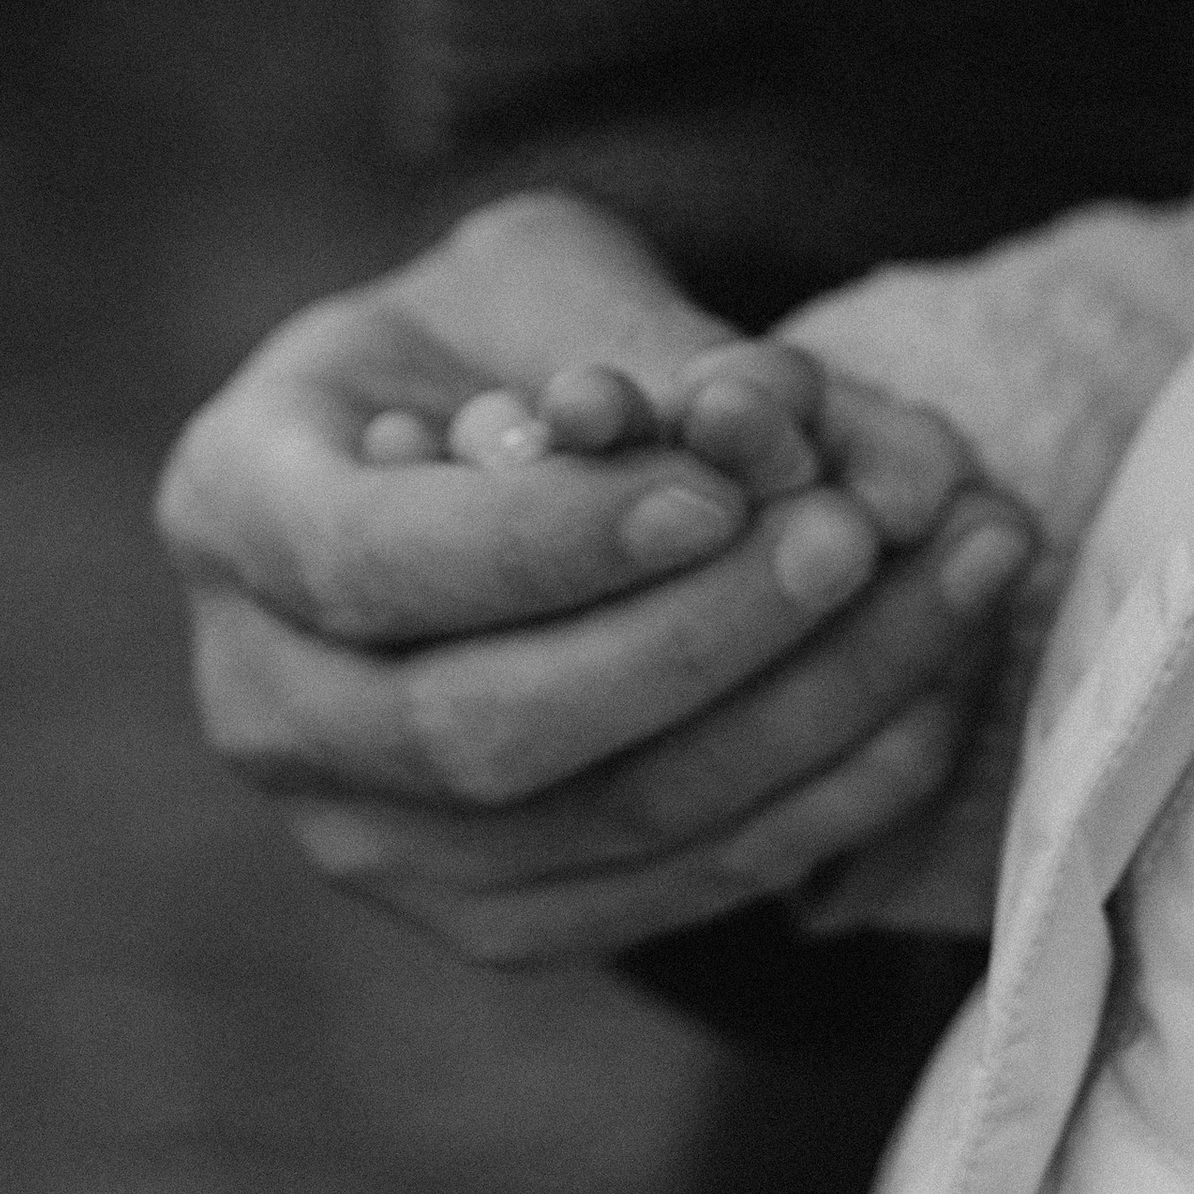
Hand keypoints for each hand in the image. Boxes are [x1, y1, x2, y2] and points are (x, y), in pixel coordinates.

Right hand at [154, 193, 1033, 963]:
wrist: (491, 450)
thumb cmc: (508, 330)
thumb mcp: (549, 275)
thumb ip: (653, 346)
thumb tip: (786, 421)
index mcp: (232, 503)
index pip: (374, 561)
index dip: (550, 544)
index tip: (716, 486)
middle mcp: (263, 700)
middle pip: (481, 731)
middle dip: (698, 640)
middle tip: (857, 534)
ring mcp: (366, 838)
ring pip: (601, 825)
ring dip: (807, 713)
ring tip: (960, 574)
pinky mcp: (492, 917)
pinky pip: (671, 890)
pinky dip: (824, 795)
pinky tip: (937, 684)